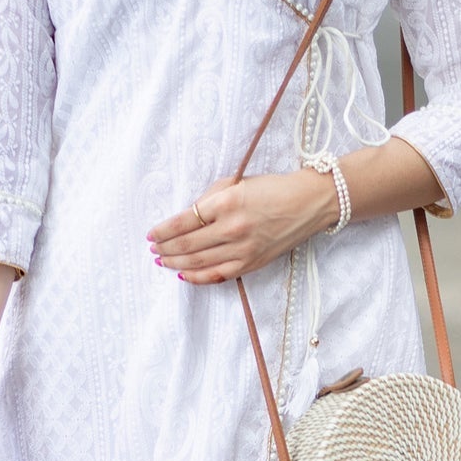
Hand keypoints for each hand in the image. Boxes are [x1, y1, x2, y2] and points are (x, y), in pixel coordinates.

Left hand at [149, 170, 337, 283]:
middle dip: (165, 248)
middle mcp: (233, 227)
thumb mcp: (237, 183)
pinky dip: (197, 277)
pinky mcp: (251, 263)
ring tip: (161, 261)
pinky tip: (183, 274)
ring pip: (198, 261)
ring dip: (175, 262)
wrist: (308, 203)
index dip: (162, 230)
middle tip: (153, 249)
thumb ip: (210, 199)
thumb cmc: (272, 189)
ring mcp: (242, 249)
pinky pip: (217, 275)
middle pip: (187, 244)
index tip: (151, 234)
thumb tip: (186, 216)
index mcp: (227, 202)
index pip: (183, 221)